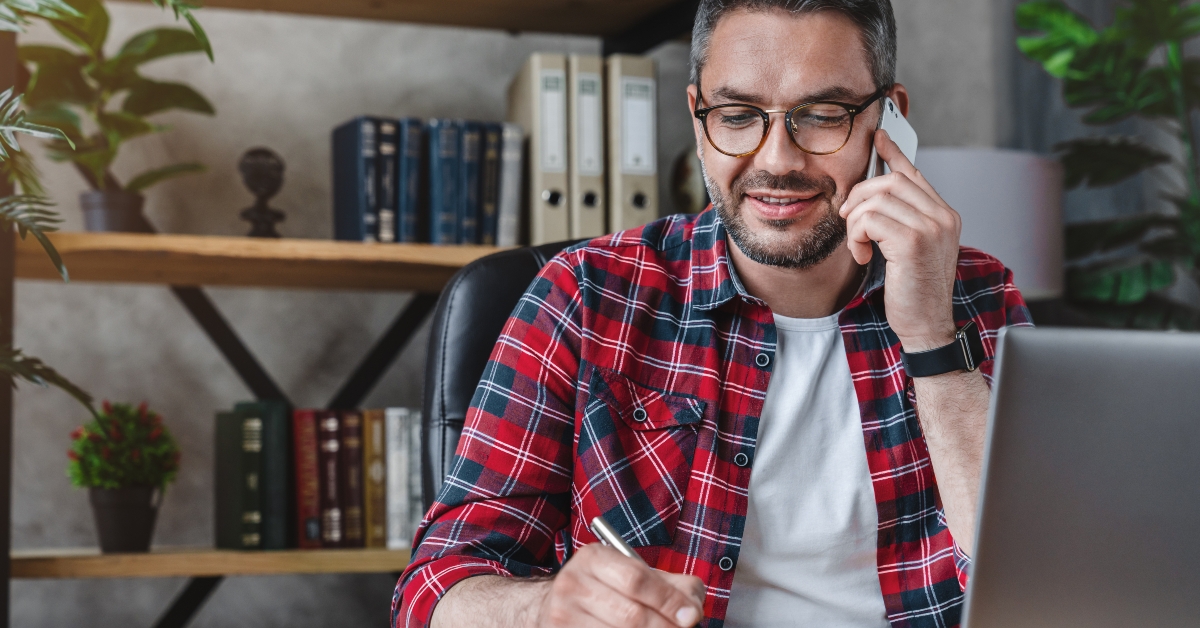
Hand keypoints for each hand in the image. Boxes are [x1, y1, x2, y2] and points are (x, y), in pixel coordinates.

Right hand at [534, 543, 704, 627]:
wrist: (556, 605)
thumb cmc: (606, 590)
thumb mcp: (632, 574)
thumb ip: (669, 584)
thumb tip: (694, 606)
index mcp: (594, 558)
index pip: (637, 579)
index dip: (669, 601)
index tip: (692, 617)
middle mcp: (573, 583)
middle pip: (631, 615)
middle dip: (664, 627)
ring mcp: (563, 614)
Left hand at [839, 129, 961, 351]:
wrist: (927, 327)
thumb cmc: (914, 292)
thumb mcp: (909, 250)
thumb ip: (899, 221)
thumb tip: (872, 196)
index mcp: (944, 216)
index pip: (914, 174)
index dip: (893, 155)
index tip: (878, 139)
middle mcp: (943, 217)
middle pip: (889, 181)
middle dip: (859, 197)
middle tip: (849, 220)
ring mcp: (932, 227)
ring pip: (875, 199)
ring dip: (855, 223)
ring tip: (860, 247)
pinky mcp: (914, 241)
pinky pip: (869, 219)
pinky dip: (857, 236)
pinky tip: (864, 256)